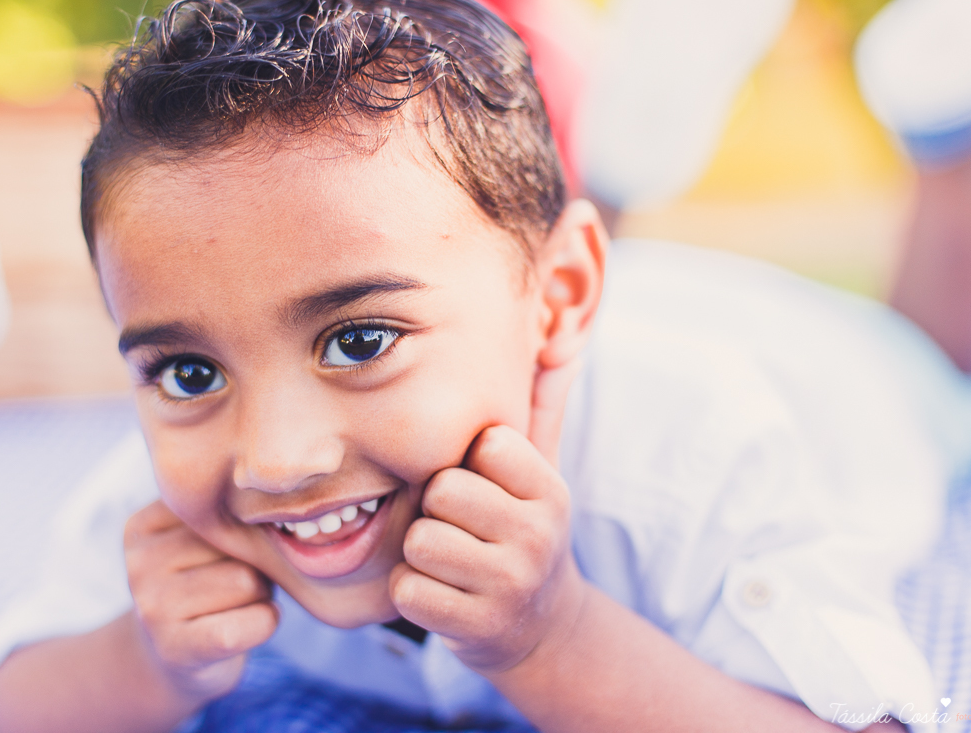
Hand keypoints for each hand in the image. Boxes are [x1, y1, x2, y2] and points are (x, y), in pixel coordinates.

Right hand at [123, 500, 278, 708]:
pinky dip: (267, 621)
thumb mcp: (196, 541)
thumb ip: (223, 517)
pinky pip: (251, 621)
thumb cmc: (199, 587)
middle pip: (236, 543)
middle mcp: (141, 564)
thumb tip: (273, 517)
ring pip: (248, 580)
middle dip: (255, 562)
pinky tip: (253, 624)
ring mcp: (154, 608)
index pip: (221, 508)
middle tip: (238, 583)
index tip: (231, 550)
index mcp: (143, 527)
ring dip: (262, 592)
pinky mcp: (179, 648)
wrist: (172, 659)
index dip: (244, 528)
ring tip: (240, 602)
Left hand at [389, 361, 586, 673]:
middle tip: (460, 528)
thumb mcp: (541, 473)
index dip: (467, 462)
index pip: (483, 444)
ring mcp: (510, 585)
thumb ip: (543, 406)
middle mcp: (538, 535)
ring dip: (421, 553)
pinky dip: (413, 592)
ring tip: (451, 561)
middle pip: (443, 490)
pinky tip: (442, 594)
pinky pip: (408, 590)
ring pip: (420, 541)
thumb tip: (561, 341)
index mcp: (550, 490)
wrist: (541, 630)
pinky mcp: (477, 627)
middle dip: (437, 508)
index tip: (484, 486)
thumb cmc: (521, 531)